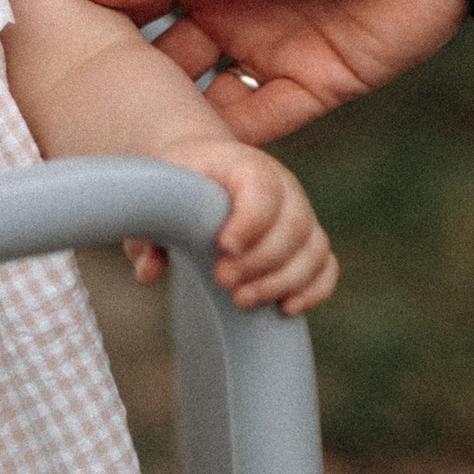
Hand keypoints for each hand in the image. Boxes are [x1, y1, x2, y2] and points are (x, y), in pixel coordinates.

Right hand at [71, 0, 465, 144]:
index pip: (133, 5)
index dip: (95, 35)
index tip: (43, 69)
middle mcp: (228, 10)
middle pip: (162, 64)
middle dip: (127, 96)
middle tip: (76, 132)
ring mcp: (270, 50)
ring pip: (206, 104)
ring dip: (176, 129)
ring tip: (127, 161)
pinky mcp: (316, 85)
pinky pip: (262, 126)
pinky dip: (230, 149)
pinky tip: (193, 168)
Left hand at [157, 134, 336, 314]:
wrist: (200, 170)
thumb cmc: (177, 186)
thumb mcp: (156, 199)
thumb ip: (146, 233)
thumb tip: (149, 273)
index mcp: (244, 165)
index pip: (263, 187)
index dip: (251, 220)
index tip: (224, 247)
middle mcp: (282, 186)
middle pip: (293, 225)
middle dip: (260, 262)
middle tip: (221, 280)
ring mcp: (299, 213)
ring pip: (313, 249)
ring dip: (281, 282)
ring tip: (241, 300)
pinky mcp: (307, 241)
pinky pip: (326, 266)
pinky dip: (313, 290)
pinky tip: (284, 308)